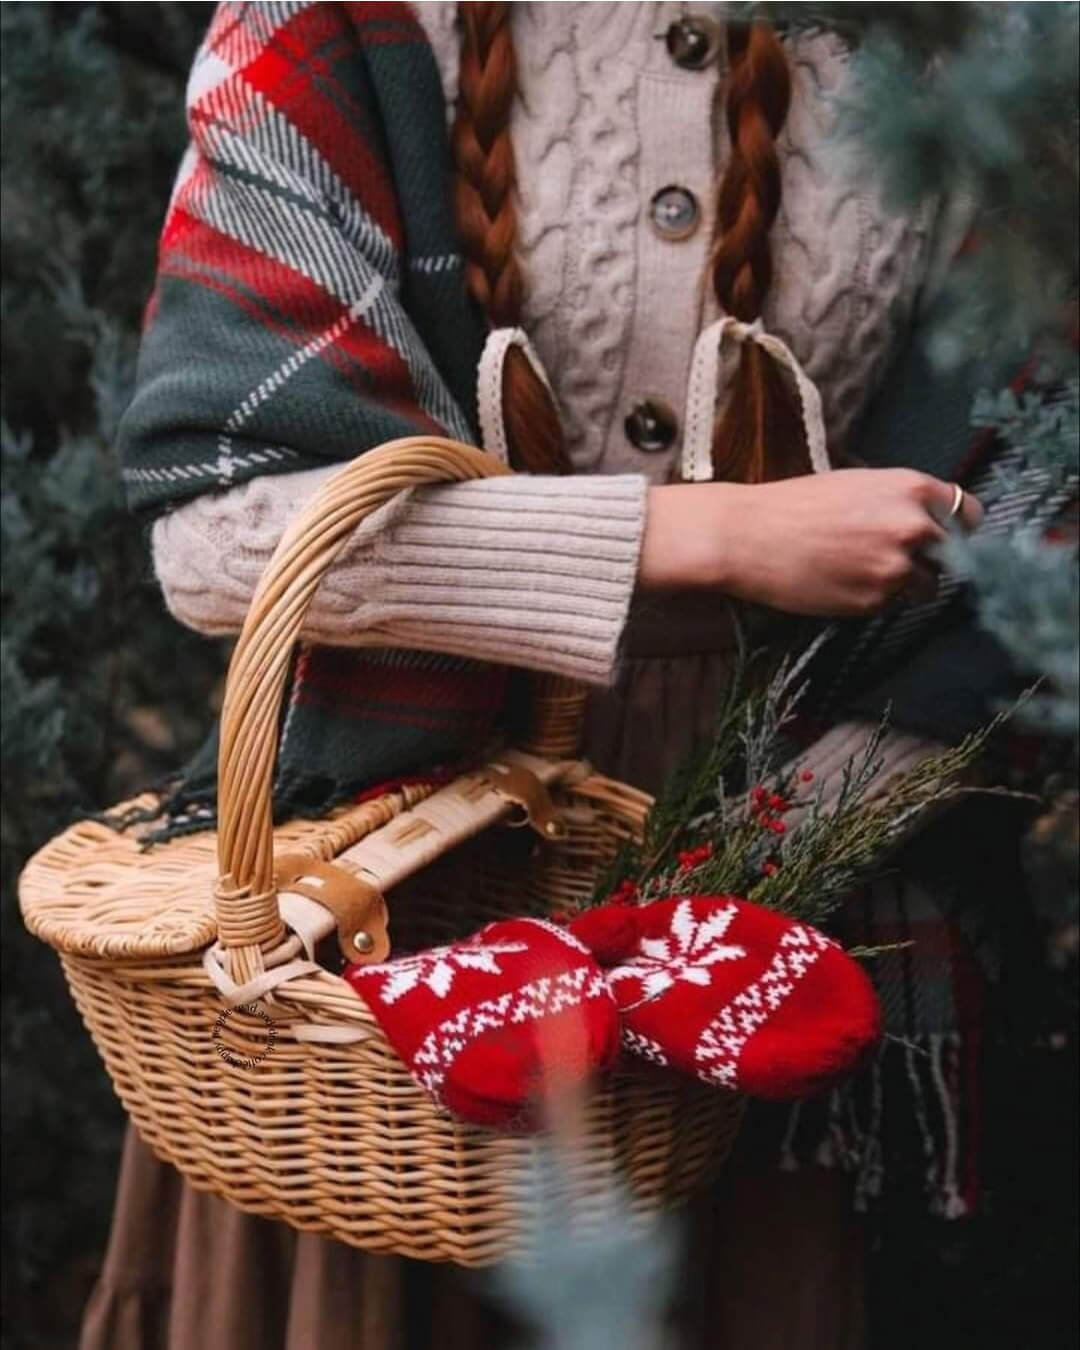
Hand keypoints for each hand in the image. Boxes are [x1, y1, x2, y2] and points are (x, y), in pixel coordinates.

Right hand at [639, 469, 982, 615]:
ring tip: (865, 571)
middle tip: (900, 558)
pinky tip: (843, 582)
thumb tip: (929, 522)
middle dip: (935, 558)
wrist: (748, 536)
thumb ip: (900, 502)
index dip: (957, 527)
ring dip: (908, 583)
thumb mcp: (857, 484)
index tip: (946, 536)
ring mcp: (896, 568)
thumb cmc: (794, 504)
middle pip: (956, 554)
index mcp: (912, 489)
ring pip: (928, 585)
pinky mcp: (874, 601)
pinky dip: (875, 598)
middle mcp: (914, 528)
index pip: (969, 513)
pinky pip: (892, 604)